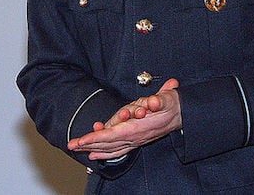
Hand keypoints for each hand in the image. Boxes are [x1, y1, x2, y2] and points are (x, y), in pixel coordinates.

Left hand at [67, 78, 181, 160]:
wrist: (182, 114)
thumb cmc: (172, 104)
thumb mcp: (168, 98)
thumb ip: (161, 99)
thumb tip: (154, 101)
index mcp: (139, 128)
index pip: (113, 135)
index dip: (96, 138)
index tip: (83, 140)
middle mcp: (136, 137)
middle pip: (107, 143)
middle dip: (89, 144)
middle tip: (72, 144)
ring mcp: (135, 141)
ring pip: (110, 148)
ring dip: (93, 148)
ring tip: (79, 148)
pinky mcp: (136, 141)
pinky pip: (117, 150)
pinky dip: (104, 153)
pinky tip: (95, 155)